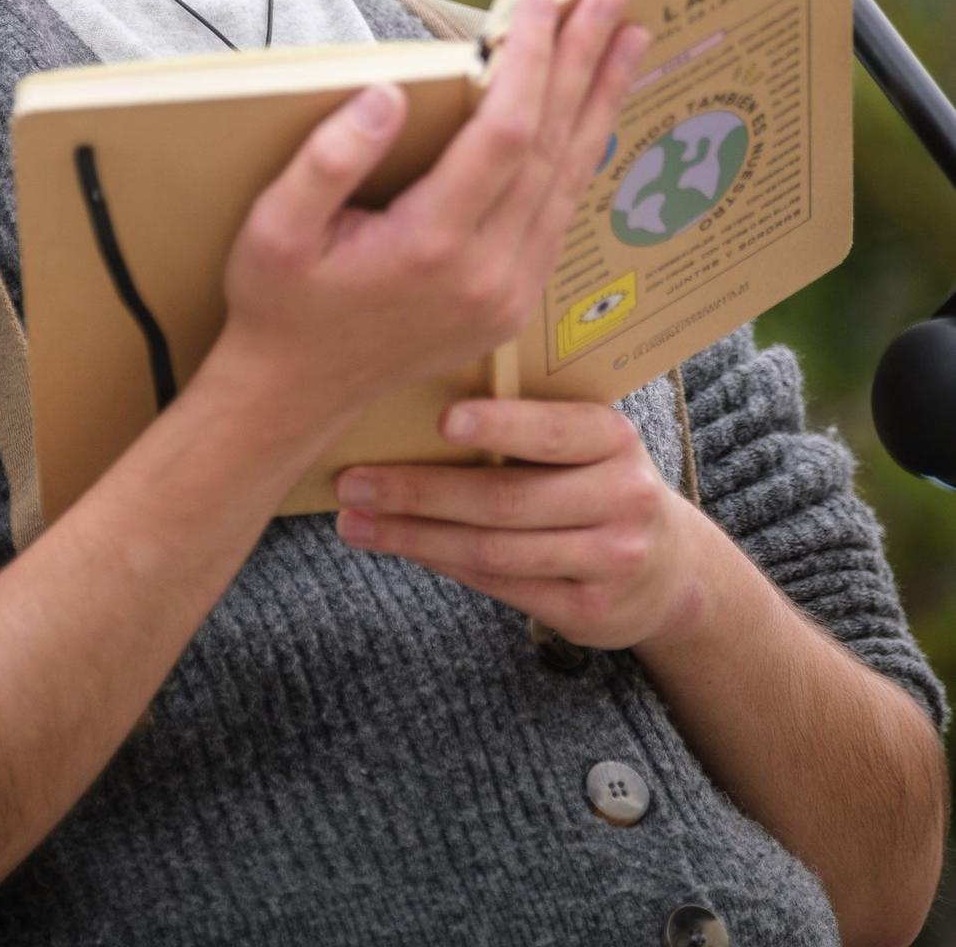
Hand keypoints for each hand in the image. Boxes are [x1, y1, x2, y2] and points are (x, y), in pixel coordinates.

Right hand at [219, 0, 651, 425]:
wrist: (294, 396)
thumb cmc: (277, 302)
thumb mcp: (273, 227)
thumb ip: (328, 159)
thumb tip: (387, 94)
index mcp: (432, 245)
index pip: (504, 132)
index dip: (530, 60)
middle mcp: (487, 272)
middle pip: (553, 147)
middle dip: (583, 63)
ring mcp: (509, 294)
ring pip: (569, 179)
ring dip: (599, 103)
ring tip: (628, 39)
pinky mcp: (513, 304)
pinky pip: (559, 213)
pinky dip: (581, 152)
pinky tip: (594, 113)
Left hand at [333, 396, 706, 651]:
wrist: (669, 567)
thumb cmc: (596, 481)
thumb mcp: (586, 443)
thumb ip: (528, 428)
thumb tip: (413, 413)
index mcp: (613, 438)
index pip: (553, 431)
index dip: (500, 427)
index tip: (441, 421)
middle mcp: (621, 497)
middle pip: (505, 498)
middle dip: (420, 490)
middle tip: (353, 482)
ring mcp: (610, 560)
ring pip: (493, 549)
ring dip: (415, 536)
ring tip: (356, 522)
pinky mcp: (590, 610)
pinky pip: (501, 585)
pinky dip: (444, 563)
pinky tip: (403, 547)